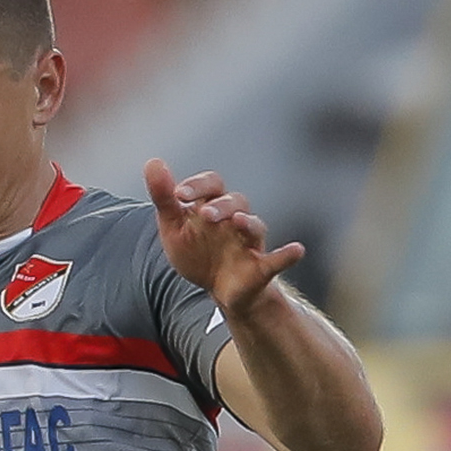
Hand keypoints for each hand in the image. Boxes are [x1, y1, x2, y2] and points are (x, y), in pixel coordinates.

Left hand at [145, 157, 303, 317]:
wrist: (217, 288)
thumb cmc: (196, 251)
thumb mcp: (174, 226)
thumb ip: (164, 197)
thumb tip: (153, 161)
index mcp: (213, 205)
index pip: (212, 184)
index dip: (197, 186)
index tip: (179, 194)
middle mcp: (235, 219)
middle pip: (235, 202)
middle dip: (220, 206)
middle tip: (205, 215)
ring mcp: (249, 242)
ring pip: (254, 226)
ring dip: (247, 223)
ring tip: (237, 222)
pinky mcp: (261, 267)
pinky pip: (278, 260)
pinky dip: (287, 255)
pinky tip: (297, 250)